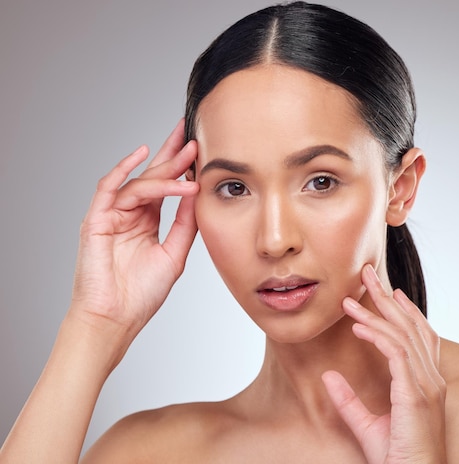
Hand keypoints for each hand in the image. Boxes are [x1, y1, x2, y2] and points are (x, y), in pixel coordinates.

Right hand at [70, 119, 198, 340]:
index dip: (181, 165)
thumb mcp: (174, 253)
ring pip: (138, 183)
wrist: (117, 319)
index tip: (200, 147)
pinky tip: (141, 155)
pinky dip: (124, 170)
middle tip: (192, 133)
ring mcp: (112, 215)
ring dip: (164, 171)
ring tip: (188, 160)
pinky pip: (108, 188)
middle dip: (173, 154)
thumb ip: (185, 224)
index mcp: (146, 221)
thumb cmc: (142, 293)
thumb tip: (200, 195)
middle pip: (152, 176)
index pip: (165, 185)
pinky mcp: (96, 220)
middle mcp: (130, 214)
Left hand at [322, 264, 446, 463]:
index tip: (390, 292)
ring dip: (376, 312)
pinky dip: (377, 335)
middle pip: (412, 326)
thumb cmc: (397, 460)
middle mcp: (432, 379)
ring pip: (403, 335)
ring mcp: (427, 385)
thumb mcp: (366, 425)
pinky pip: (396, 353)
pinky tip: (358, 326)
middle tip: (370, 274)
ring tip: (351, 298)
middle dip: (389, 298)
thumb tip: (328, 376)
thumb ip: (348, 400)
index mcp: (427, 384)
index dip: (405, 311)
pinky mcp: (415, 393)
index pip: (420, 336)